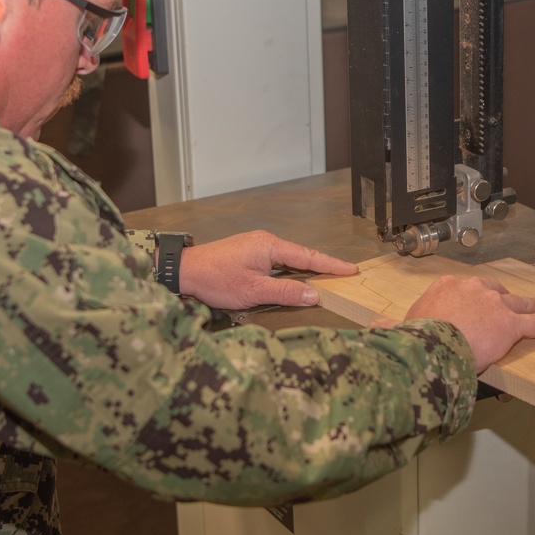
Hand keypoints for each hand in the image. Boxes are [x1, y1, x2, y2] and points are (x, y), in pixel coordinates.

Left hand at [177, 231, 357, 309]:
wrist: (183, 270)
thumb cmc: (215, 279)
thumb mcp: (254, 291)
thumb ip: (286, 292)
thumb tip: (313, 294)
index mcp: (270, 246)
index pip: (309, 257)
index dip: (331, 265)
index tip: (350, 270)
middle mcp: (266, 240)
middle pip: (301, 255)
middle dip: (323, 265)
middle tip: (344, 275)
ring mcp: (256, 244)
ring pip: (288, 258)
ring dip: (306, 268)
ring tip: (326, 277)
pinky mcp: (248, 251)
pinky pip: (277, 259)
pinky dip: (290, 268)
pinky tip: (295, 277)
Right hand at [375, 275, 534, 373]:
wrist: (432, 347)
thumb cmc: (416, 338)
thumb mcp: (400, 328)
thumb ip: (390, 326)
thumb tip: (374, 328)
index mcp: (446, 288)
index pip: (462, 290)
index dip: (469, 298)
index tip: (470, 304)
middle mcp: (472, 289)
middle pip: (493, 291)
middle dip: (501, 298)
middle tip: (508, 303)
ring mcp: (494, 304)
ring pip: (518, 303)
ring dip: (532, 305)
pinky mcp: (512, 324)